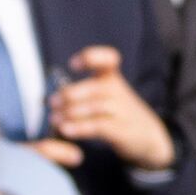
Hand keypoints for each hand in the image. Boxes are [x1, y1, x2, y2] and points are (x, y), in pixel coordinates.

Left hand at [43, 44, 175, 170]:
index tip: (73, 65)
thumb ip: (81, 94)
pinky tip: (66, 130)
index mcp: (112, 78)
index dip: (91, 57)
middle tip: (51, 103)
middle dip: (68, 95)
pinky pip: (98, 126)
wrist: (148, 137)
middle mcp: (118, 91)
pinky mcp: (122, 130)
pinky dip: (79, 128)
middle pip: (92, 88)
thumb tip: (47, 100)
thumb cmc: (117, 114)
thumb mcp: (105, 96)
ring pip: (93, 108)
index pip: (107, 59)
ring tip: (55, 120)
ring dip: (70, 113)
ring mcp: (122, 111)